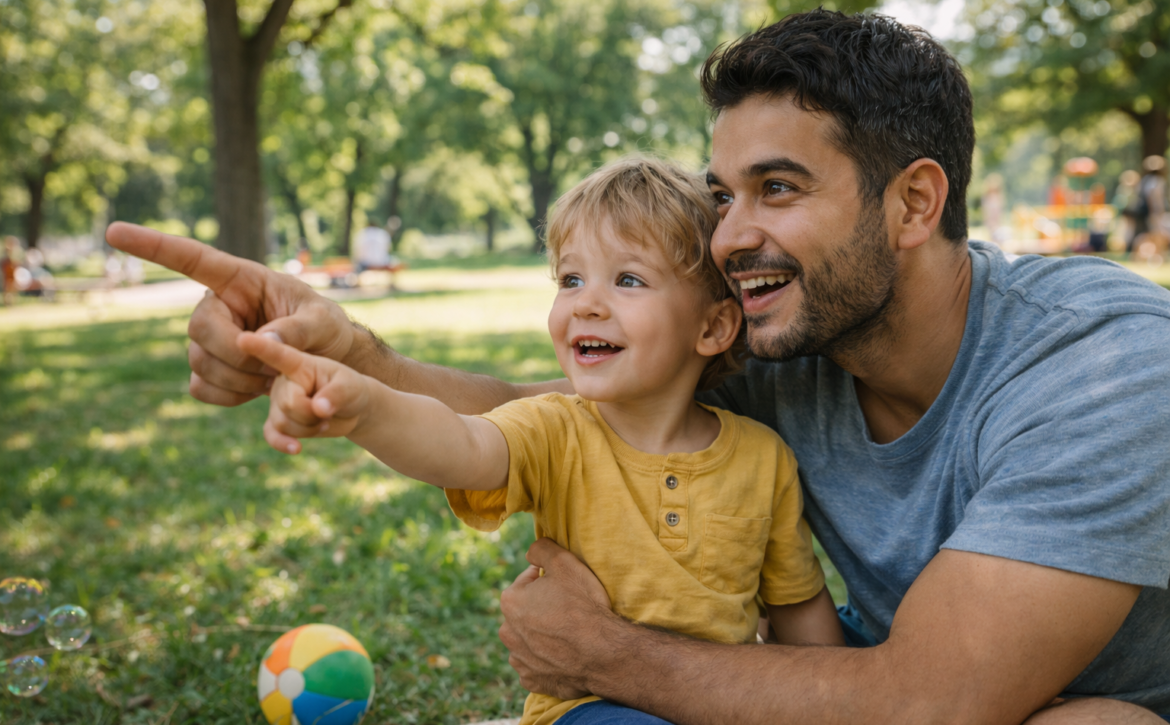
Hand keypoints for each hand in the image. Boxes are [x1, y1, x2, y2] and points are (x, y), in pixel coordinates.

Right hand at [105, 222, 355, 406]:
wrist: (324, 364)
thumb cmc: (325, 329)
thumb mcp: (323, 323)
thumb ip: (296, 330)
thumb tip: (258, 342)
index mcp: (240, 280)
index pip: (191, 258)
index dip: (153, 245)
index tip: (113, 231)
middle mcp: (217, 306)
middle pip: (199, 329)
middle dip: (238, 354)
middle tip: (275, 365)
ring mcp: (209, 340)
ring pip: (199, 362)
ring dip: (239, 379)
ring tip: (274, 377)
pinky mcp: (209, 371)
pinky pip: (200, 388)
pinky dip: (229, 397)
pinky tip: (256, 392)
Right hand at [237, 332, 370, 453]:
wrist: (349, 407)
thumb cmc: (350, 388)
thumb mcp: (352, 386)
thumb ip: (337, 394)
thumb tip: (319, 408)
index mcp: (299, 363)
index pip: (279, 354)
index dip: (262, 348)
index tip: (243, 338)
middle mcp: (282, 380)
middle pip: (288, 403)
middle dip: (312, 413)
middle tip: (328, 409)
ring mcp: (276, 401)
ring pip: (283, 422)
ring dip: (308, 428)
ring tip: (323, 417)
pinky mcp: (277, 421)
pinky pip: (271, 434)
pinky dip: (283, 443)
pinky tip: (296, 448)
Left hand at [498, 538, 616, 699]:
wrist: (603, 653)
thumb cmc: (584, 606)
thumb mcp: (564, 561)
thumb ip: (541, 548)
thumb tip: (530, 551)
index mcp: (510, 602)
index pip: (528, 581)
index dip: (549, 580)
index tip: (566, 587)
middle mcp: (507, 632)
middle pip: (526, 611)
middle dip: (542, 608)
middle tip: (569, 609)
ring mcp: (519, 660)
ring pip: (528, 640)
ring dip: (542, 635)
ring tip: (568, 634)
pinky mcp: (533, 680)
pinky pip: (536, 665)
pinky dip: (547, 660)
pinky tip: (566, 654)